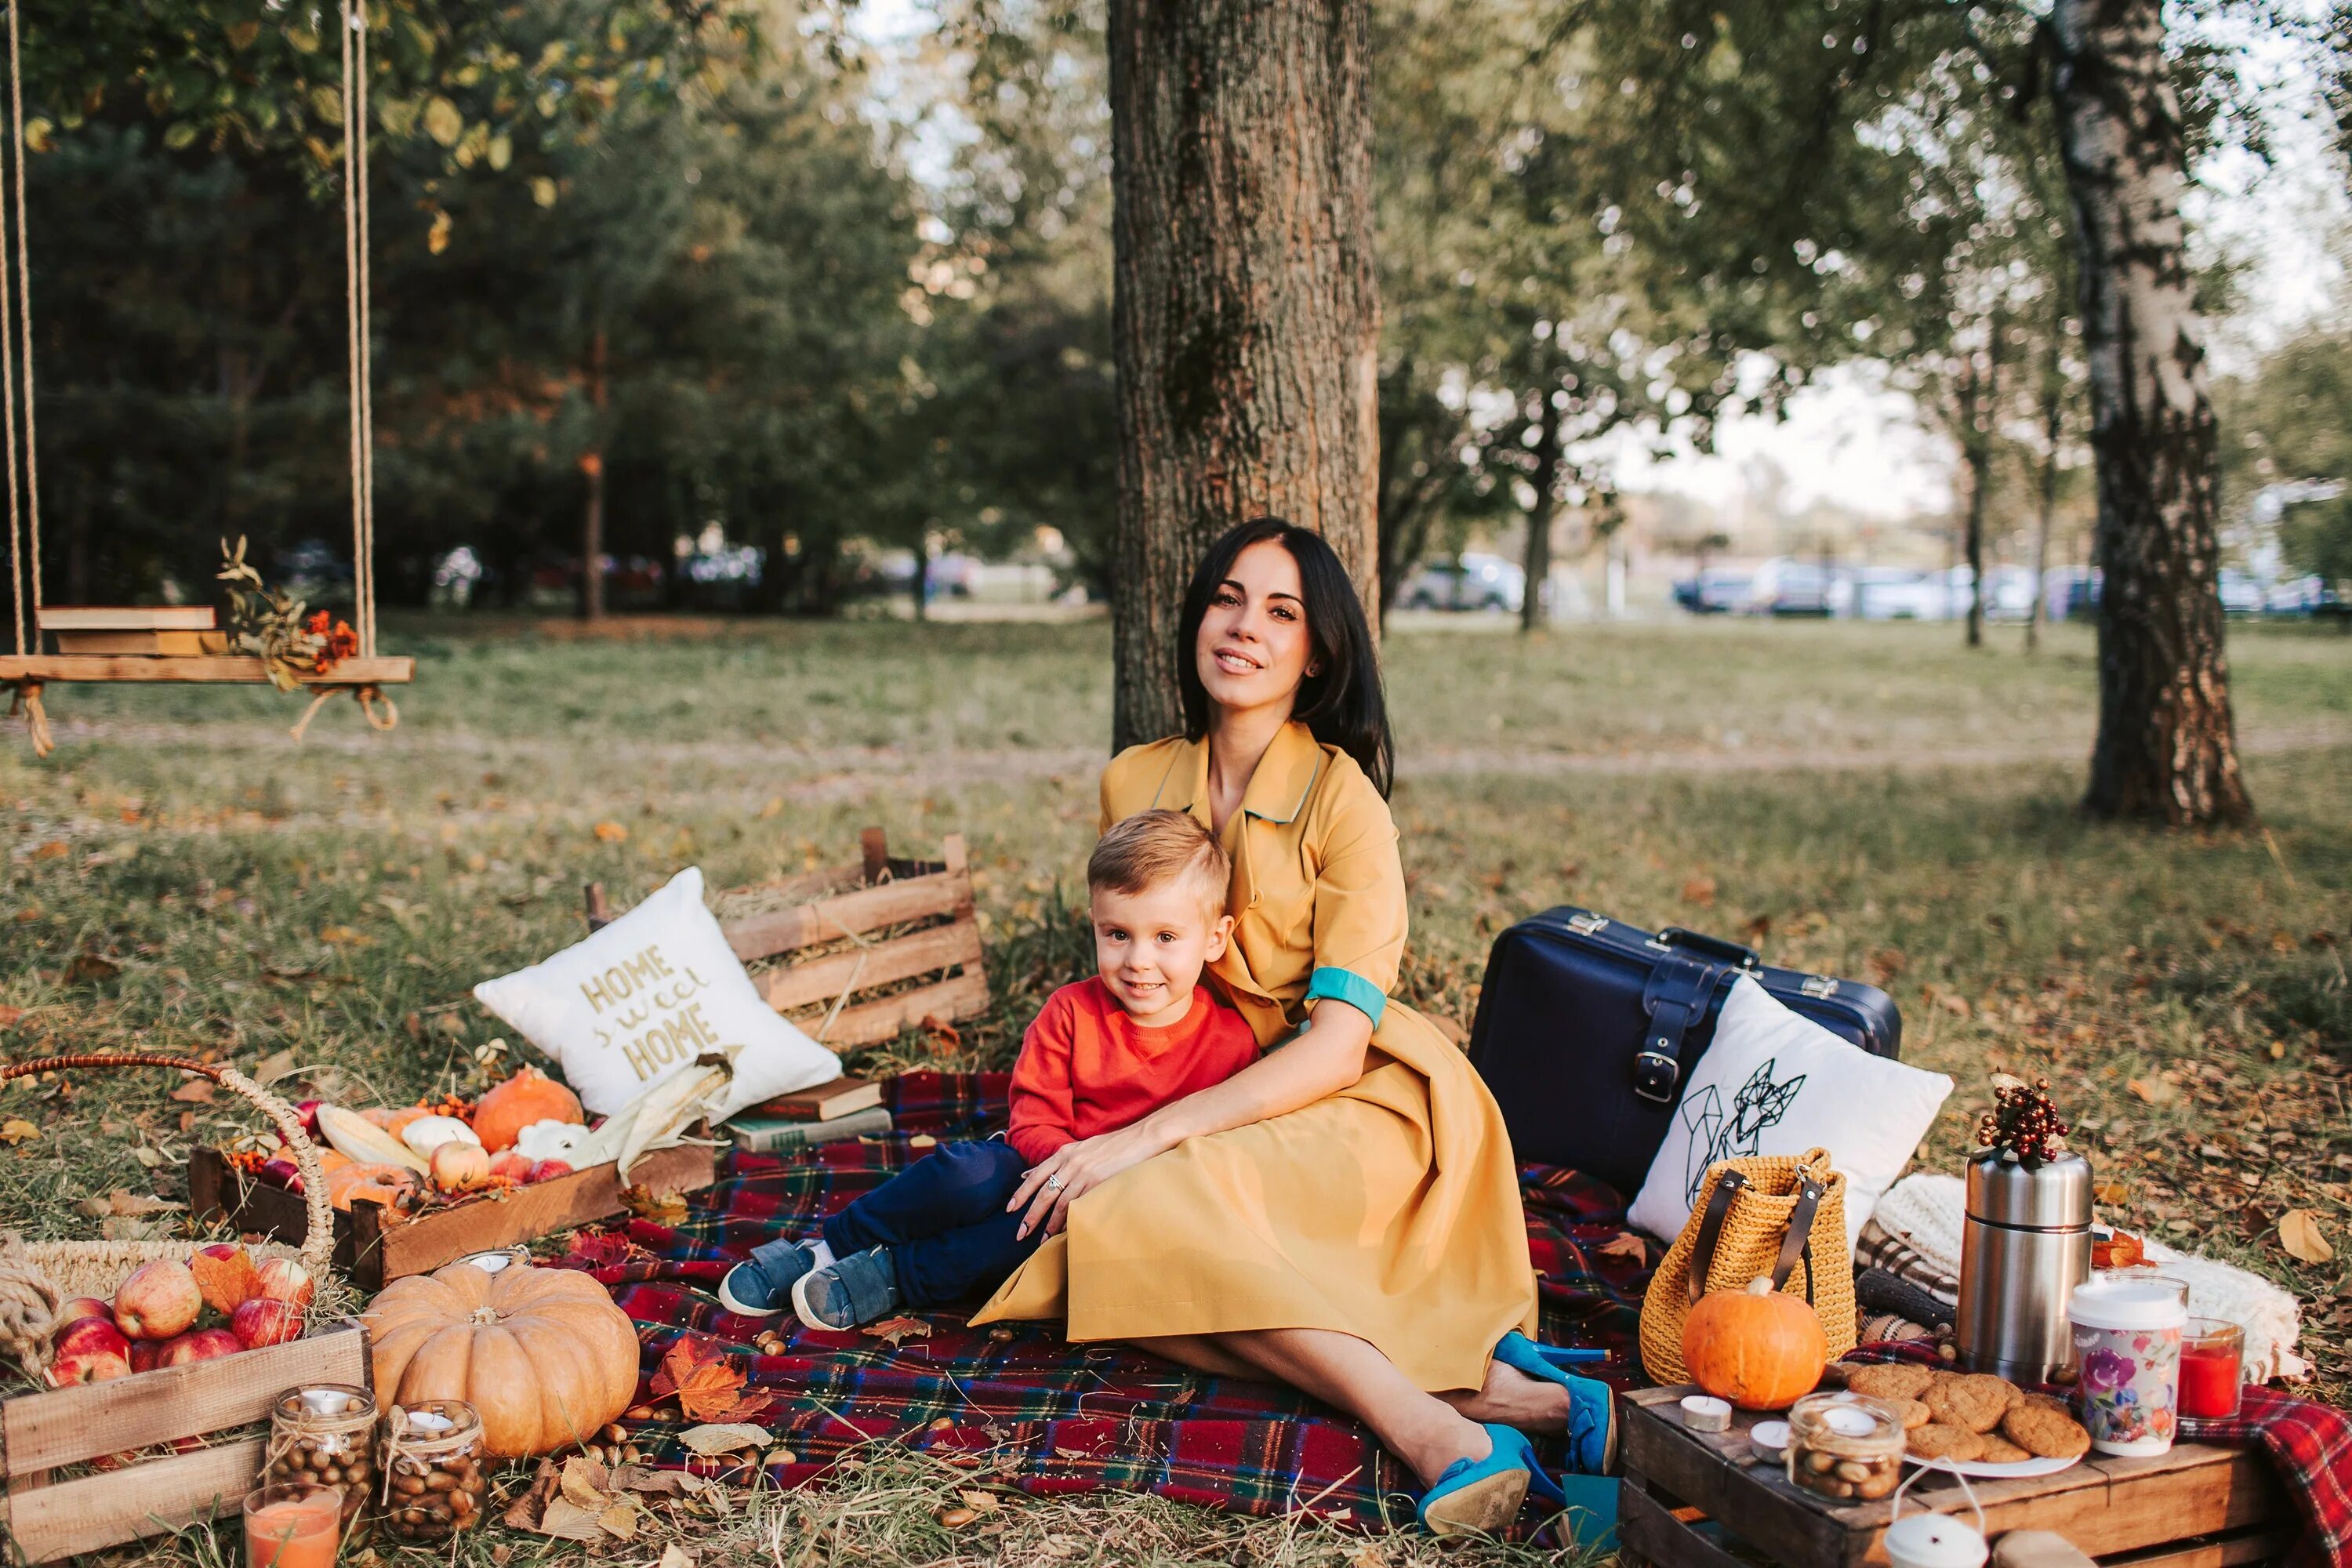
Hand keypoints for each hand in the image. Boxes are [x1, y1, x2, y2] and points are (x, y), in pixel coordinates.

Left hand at [1006, 1123, 1161, 1237]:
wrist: (1140, 1139)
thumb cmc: (1112, 1146)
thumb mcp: (1080, 1148)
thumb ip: (1056, 1162)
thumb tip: (1028, 1175)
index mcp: (1065, 1153)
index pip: (1036, 1176)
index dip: (1021, 1194)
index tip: (1010, 1209)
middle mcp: (1071, 1162)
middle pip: (1044, 1193)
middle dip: (1030, 1215)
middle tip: (1020, 1233)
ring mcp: (1084, 1173)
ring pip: (1059, 1203)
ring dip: (1049, 1224)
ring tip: (1041, 1239)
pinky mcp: (1097, 1182)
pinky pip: (1078, 1205)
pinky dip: (1068, 1220)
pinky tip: (1063, 1231)